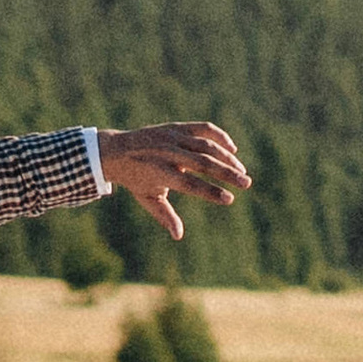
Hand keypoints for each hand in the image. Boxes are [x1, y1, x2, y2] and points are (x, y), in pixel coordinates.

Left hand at [98, 120, 253, 242]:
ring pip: (206, 145)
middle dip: (227, 174)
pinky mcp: (176, 126)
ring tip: (242, 172)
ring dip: (227, 158)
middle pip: (203, 163)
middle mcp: (167, 152)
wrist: (116, 150)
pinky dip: (220, 137)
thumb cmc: (135, 179)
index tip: (230, 199)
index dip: (210, 192)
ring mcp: (172, 137)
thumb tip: (179, 235)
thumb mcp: (147, 199)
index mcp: (159, 172)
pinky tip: (232, 151)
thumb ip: (165, 216)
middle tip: (247, 184)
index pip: (190, 184)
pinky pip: (203, 128)